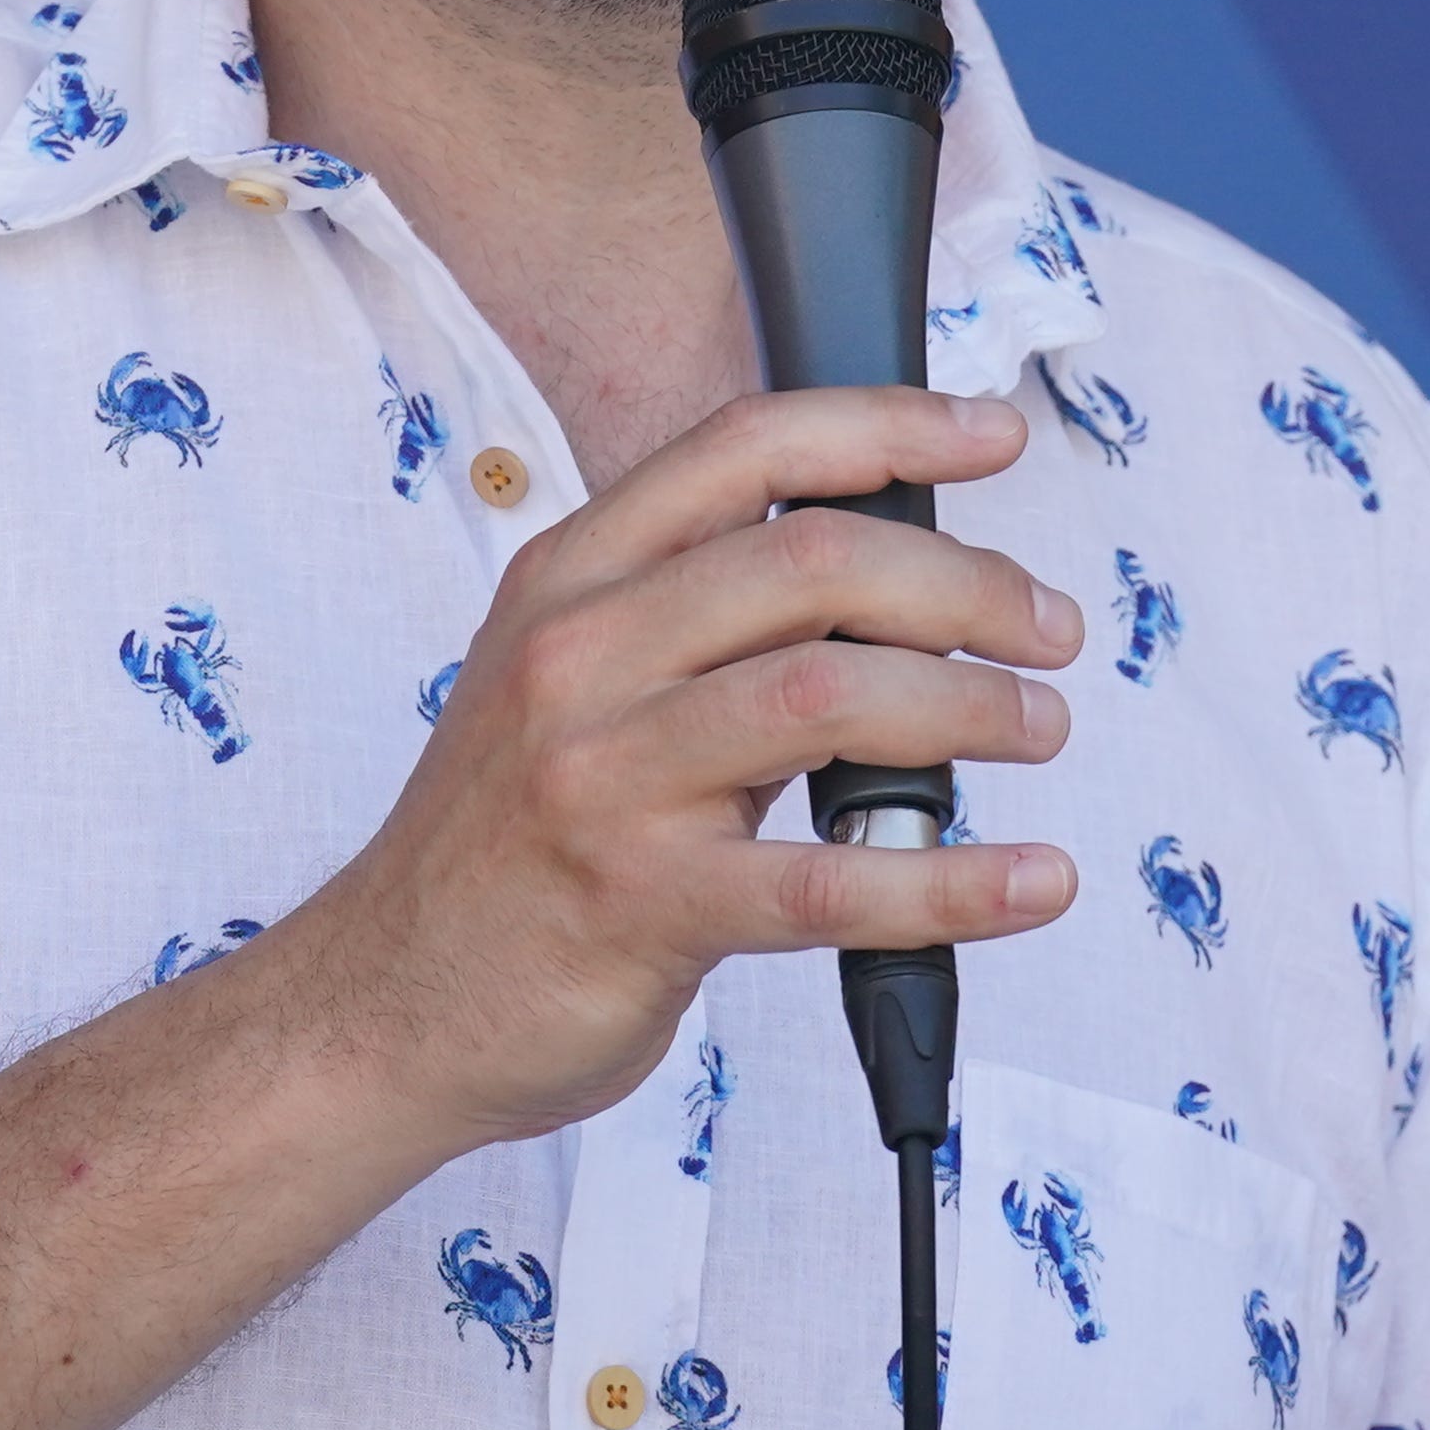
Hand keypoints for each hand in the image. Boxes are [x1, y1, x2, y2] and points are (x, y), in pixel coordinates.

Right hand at [257, 382, 1079, 1155]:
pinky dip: (953, 881)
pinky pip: (830, 881)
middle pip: (812, 561)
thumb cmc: (506, 838)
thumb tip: (882, 572)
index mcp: (569, 575)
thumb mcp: (561, 675)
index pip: (746, 448)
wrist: (383, 1004)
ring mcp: (607, 779)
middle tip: (1046, 629)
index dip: (887, 425)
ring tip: (1038, 726)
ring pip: (829, 698)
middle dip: (964, 583)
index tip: (994, 436)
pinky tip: (1030, 879)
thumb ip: (688, 612)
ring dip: (970, 706)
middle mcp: (580, 656)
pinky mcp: (644, 904)